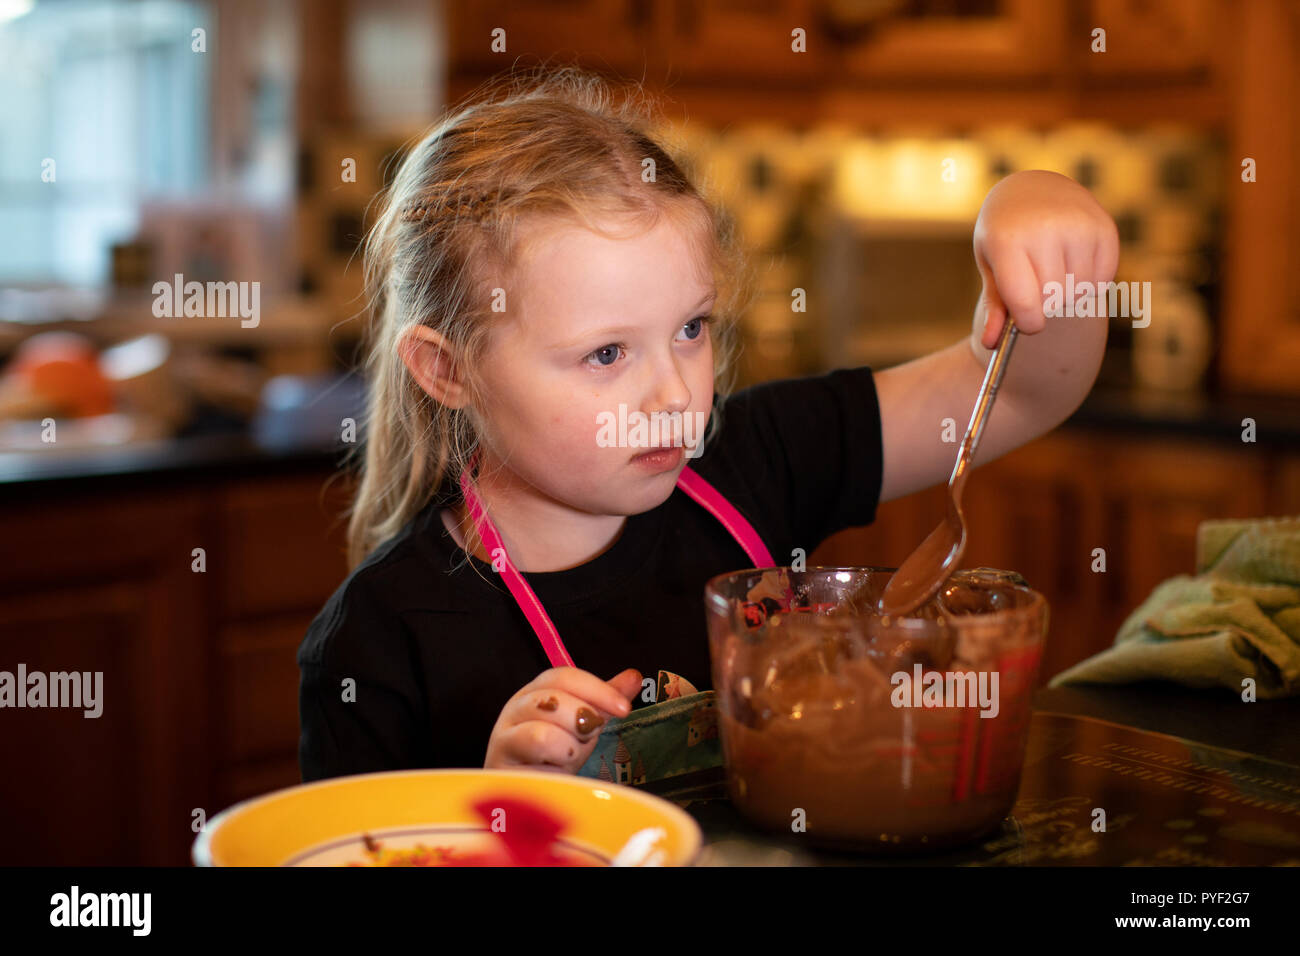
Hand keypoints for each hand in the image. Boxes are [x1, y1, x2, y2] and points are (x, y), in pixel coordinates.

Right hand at [484, 667, 642, 772]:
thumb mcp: (585, 725)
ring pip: (544, 731)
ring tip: (568, 756)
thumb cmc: (555, 756)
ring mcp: (504, 734)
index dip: (598, 689)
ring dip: (568, 746)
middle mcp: (517, 706)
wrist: (527, 794)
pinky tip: (555, 769)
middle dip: (582, 721)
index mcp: (538, 690)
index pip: (565, 676)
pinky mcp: (500, 762)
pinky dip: (555, 761)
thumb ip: (604, 701)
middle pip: (554, 699)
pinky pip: (534, 755)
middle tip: (587, 739)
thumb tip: (634, 677)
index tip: (624, 709)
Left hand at [972, 170, 1119, 348]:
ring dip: (1066, 294)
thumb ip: (996, 306)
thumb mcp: (992, 264)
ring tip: (1052, 272)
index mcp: (1008, 240)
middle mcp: (1045, 229)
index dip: (1029, 323)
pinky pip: (1101, 280)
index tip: (1028, 323)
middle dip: (1045, 305)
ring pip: (1078, 293)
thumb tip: (991, 344)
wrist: (1033, 189)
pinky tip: (1072, 264)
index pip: (1026, 303)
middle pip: (1053, 301)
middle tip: (1036, 286)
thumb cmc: (1005, 234)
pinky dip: (1088, 283)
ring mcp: (1078, 226)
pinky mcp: (1105, 228)